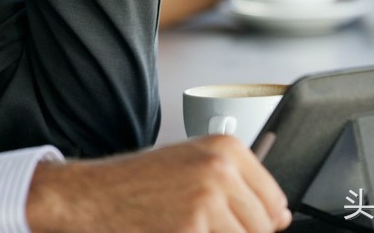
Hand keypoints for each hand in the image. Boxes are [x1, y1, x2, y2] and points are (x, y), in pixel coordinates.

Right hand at [26, 136, 292, 231]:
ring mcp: (208, 200)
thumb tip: (280, 216)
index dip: (262, 221)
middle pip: (262, 227)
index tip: (241, 223)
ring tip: (185, 226)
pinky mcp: (193, 229)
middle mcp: (221, 169)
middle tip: (198, 223)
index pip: (275, 201)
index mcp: (226, 149)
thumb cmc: (137, 182)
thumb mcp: (190, 166)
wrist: (93, 196)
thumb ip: (236, 184)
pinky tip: (174, 231)